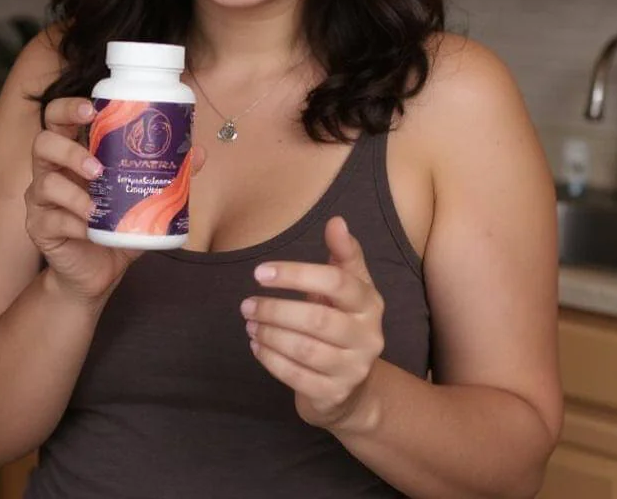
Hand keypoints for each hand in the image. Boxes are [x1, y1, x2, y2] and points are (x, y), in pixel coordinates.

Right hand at [25, 97, 203, 305]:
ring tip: (98, 204)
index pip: (60, 118)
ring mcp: (41, 199)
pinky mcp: (39, 226)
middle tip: (98, 166)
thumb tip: (198, 153)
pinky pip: (50, 219)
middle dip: (68, 149)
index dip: (70, 107)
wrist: (98, 272)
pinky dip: (73, 223)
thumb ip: (167, 176)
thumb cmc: (116, 226)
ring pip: (44, 182)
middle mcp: (53, 171)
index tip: (93, 109)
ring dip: (73, 191)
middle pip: (43, 142)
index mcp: (74, 153)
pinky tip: (90, 229)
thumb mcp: (143, 200)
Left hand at [241, 216, 385, 430]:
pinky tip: (257, 346)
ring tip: (250, 324)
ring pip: (304, 349)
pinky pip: (296, 376)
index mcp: (370, 304)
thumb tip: (336, 221)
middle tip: (247, 305)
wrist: (352, 388)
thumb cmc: (343, 324)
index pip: (336, 282)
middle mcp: (368, 337)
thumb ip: (343, 255)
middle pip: (317, 319)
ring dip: (270, 334)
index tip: (260, 273)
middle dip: (275, 310)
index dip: (296, 274)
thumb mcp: (348, 288)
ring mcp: (353, 369)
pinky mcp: (334, 394)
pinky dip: (270, 359)